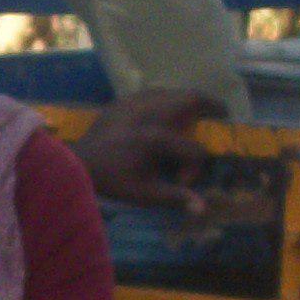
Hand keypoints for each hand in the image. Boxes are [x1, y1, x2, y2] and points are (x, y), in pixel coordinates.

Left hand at [69, 88, 226, 214]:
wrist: (76, 164)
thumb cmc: (112, 181)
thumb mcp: (143, 194)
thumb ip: (174, 197)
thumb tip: (202, 208)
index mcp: (157, 139)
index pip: (194, 149)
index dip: (196, 167)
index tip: (184, 180)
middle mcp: (150, 114)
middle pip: (193, 99)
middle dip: (213, 107)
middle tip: (222, 115)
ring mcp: (136, 103)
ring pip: (174, 91)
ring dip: (190, 101)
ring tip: (199, 112)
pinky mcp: (124, 100)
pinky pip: (154, 92)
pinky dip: (168, 98)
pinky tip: (168, 111)